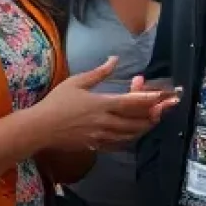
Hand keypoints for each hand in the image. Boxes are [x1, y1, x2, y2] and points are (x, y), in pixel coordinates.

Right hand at [34, 61, 179, 151]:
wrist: (41, 128)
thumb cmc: (57, 102)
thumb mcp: (77, 82)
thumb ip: (99, 72)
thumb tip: (114, 59)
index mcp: (102, 104)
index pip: (132, 102)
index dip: (150, 98)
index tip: (162, 95)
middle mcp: (106, 122)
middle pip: (137, 120)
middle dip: (154, 113)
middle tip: (164, 107)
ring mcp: (102, 136)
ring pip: (131, 134)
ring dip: (145, 126)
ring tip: (155, 118)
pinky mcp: (97, 145)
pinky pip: (120, 144)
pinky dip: (131, 137)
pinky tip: (135, 132)